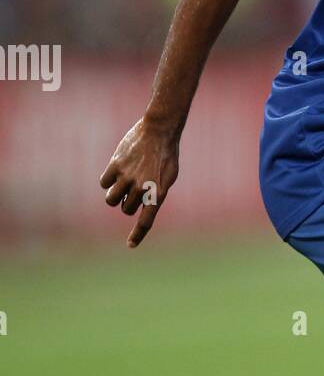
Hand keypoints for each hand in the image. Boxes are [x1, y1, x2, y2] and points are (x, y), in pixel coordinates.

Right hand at [100, 119, 179, 247]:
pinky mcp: (115, 165)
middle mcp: (142, 188)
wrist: (159, 130)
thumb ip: (155, 195)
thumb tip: (142, 207)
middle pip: (126, 210)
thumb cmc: (166, 155)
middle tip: (134, 190)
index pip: (146, 221)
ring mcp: (127, 177)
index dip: (137, 235)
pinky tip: (116, 171)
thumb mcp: (168, 178)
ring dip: (115, 196)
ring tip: (123, 183)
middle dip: (127, 204)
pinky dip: (108, 181)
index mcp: (157, 194)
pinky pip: (104, 183)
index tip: (130, 245)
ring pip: (111, 200)